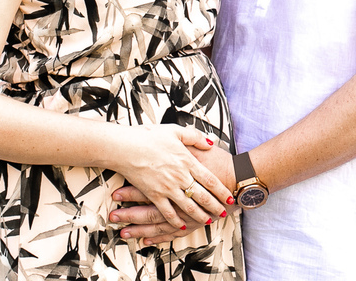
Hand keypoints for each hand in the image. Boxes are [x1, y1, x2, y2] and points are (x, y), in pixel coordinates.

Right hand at [114, 125, 233, 232]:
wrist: (126, 146)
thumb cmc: (149, 136)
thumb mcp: (175, 130)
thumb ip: (195, 137)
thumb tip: (210, 143)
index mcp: (187, 160)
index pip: (210, 180)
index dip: (221, 191)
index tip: (229, 198)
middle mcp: (180, 176)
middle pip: (202, 196)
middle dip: (214, 206)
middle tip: (223, 213)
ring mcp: (167, 187)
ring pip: (188, 206)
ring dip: (199, 215)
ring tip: (208, 221)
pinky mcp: (154, 195)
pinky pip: (167, 212)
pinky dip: (176, 220)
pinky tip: (182, 225)